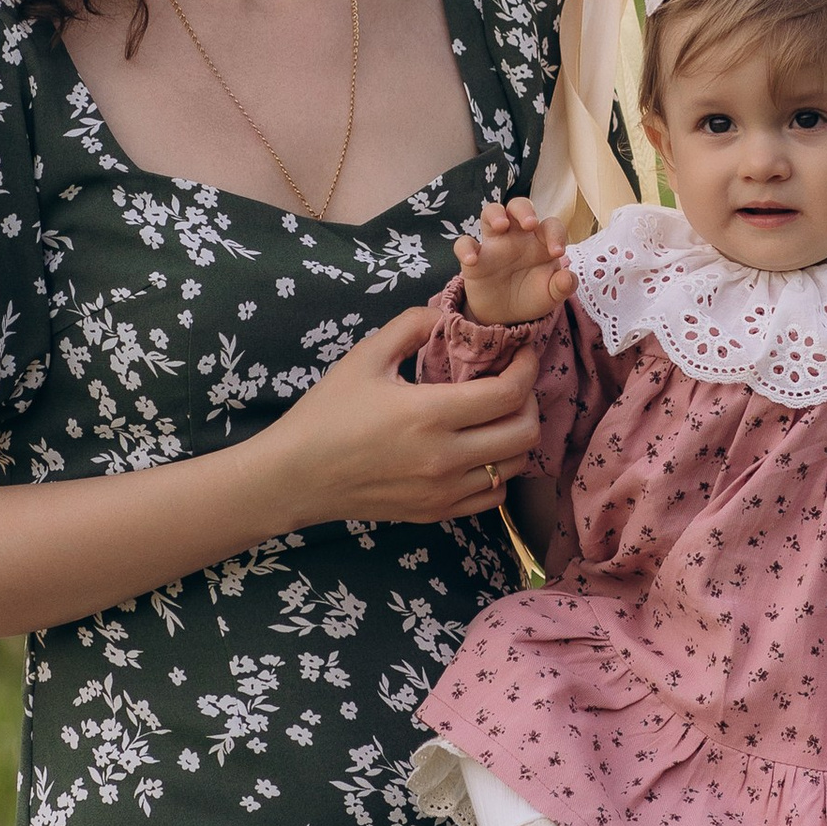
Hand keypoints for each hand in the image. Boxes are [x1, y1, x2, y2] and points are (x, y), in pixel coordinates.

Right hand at [268, 303, 542, 528]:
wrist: (296, 476)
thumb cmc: (327, 413)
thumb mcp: (365, 356)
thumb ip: (411, 324)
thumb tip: (447, 313)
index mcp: (429, 414)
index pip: (508, 394)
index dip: (527, 368)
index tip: (523, 352)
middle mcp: (445, 459)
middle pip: (523, 433)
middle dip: (530, 401)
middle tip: (514, 382)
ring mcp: (443, 492)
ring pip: (513, 467)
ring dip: (515, 436)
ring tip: (497, 414)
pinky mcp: (436, 512)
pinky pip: (492, 496)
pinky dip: (497, 471)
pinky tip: (478, 450)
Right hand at [453, 196, 575, 329]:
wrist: (505, 315)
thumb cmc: (531, 296)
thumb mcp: (550, 294)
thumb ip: (562, 286)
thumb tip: (568, 277)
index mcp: (541, 242)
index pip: (550, 225)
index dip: (556, 233)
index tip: (557, 252)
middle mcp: (517, 236)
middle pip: (518, 206)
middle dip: (524, 209)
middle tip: (529, 223)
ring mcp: (494, 243)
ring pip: (491, 212)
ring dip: (495, 214)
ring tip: (501, 225)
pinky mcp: (475, 257)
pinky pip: (464, 243)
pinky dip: (466, 248)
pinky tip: (472, 260)